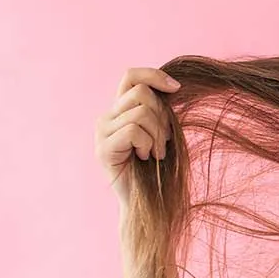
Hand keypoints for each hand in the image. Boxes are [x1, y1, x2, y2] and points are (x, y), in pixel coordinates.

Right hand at [94, 67, 181, 206]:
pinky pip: (133, 130)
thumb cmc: (159, 168)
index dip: (154, 75)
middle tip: (164, 141)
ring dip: (157, 135)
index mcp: (121, 110)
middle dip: (162, 116)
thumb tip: (174, 86)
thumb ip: (161, 111)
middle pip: (141, 92)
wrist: (146, 202)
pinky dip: (147, 144)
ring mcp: (102, 131)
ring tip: (155, 153)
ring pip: (140, 112)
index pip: (131, 76)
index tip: (177, 88)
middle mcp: (107, 117)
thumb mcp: (163, 133)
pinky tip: (144, 158)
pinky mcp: (102, 147)